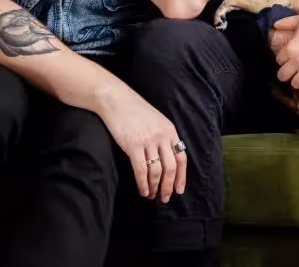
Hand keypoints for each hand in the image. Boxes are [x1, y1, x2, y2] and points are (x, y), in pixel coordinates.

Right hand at [98, 86, 186, 202]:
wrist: (116, 99)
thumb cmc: (135, 111)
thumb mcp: (157, 121)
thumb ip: (164, 137)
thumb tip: (167, 158)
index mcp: (170, 131)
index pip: (182, 158)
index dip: (182, 176)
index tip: (179, 190)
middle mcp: (162, 136)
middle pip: (171, 168)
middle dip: (169, 186)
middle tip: (165, 198)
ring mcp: (148, 141)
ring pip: (156, 171)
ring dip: (154, 187)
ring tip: (151, 195)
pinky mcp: (133, 145)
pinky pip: (141, 170)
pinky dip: (143, 183)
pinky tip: (142, 190)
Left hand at [272, 12, 298, 90]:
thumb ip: (286, 23)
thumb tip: (275, 26)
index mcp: (291, 48)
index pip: (278, 60)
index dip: (283, 58)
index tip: (288, 57)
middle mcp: (298, 61)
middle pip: (282, 76)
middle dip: (285, 73)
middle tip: (291, 70)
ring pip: (296, 84)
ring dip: (297, 80)